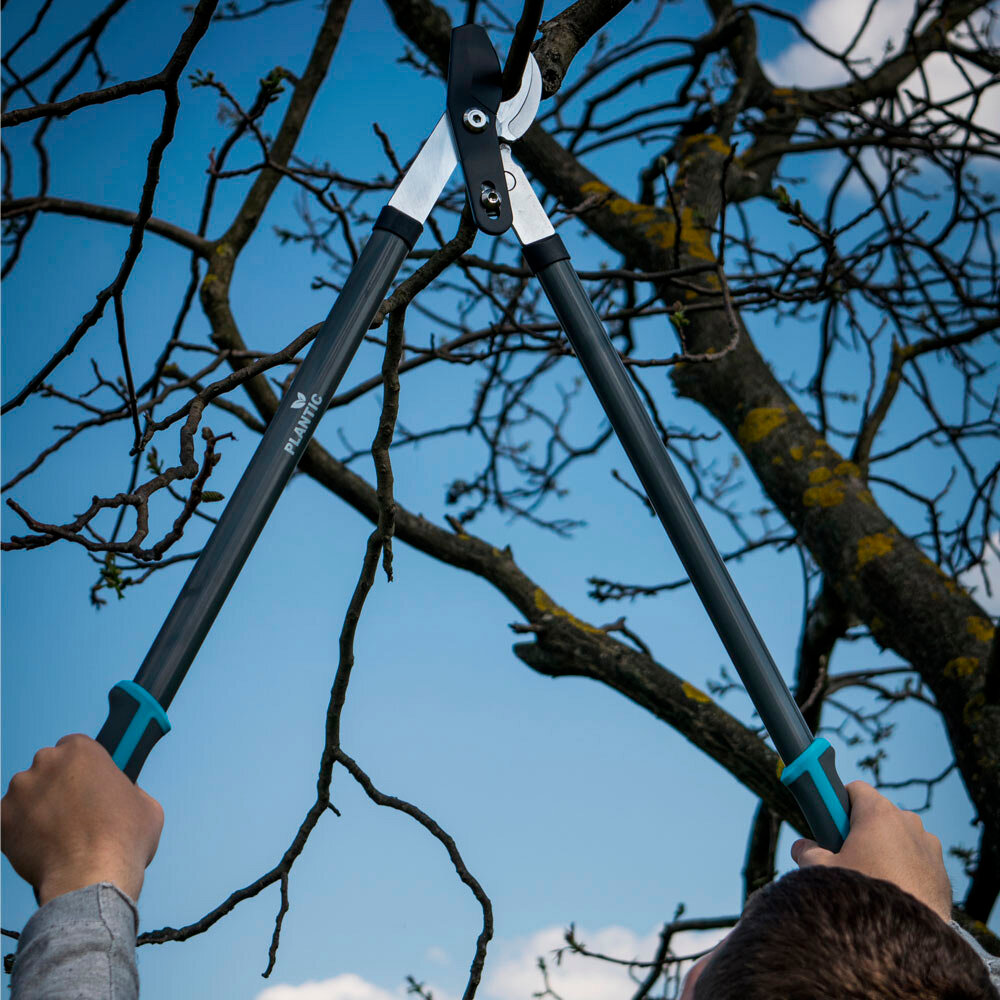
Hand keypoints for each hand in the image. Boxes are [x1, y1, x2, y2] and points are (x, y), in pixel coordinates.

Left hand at [1, 734, 163, 904]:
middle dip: (60, 785)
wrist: (90, 877)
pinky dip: (22, 830)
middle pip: (49, 767)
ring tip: (60, 834)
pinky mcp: (2, 820)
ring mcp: (20, 791)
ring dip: (39, 807)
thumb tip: (123, 796)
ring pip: (27, 793)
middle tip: (77, 810)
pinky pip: (10, 820)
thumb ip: (127, 789)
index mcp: (81, 750)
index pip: (76, 746)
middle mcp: (46, 762)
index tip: (89, 781)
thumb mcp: (145, 803)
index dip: (84, 766)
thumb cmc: (121, 840)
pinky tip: (43, 845)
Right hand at [791, 780, 951, 920]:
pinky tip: (893, 894)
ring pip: (901, 838)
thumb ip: (807, 853)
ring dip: (887, 849)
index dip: (839, 803)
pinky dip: (907, 870)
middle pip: (878, 814)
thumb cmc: (864, 898)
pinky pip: (919, 862)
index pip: (855, 789)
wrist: (907, 942)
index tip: (830, 822)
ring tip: (872, 879)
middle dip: (862, 829)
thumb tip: (800, 848)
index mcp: (878, 814)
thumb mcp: (822, 872)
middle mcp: (908, 822)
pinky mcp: (942, 873)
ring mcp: (929, 847)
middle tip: (846, 856)